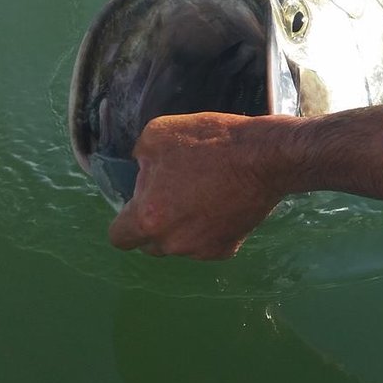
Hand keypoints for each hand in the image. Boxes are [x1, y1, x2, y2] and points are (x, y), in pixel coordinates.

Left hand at [107, 112, 293, 260]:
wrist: (264, 157)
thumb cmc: (211, 142)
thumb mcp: (158, 133)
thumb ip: (139, 157)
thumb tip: (141, 169)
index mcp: (149, 217)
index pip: (118, 237)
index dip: (123, 220)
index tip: (137, 204)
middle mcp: (172, 242)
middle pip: (149, 244)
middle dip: (154, 223)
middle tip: (172, 193)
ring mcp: (200, 249)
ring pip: (178, 244)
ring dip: (181, 226)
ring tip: (200, 194)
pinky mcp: (227, 248)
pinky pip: (205, 244)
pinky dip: (208, 229)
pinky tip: (219, 204)